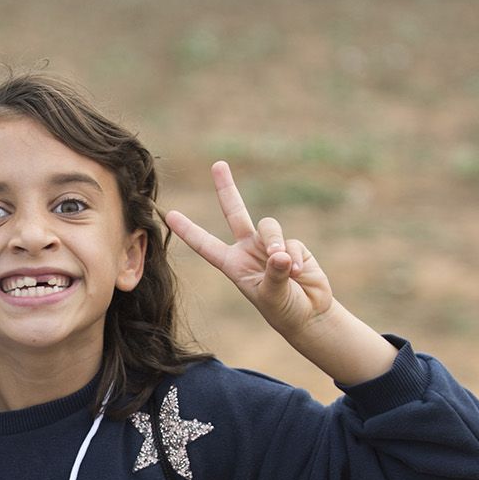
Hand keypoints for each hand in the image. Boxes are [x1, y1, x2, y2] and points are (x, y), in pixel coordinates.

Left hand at [167, 161, 395, 384]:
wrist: (309, 314)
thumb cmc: (283, 310)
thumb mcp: (273, 296)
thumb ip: (275, 274)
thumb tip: (280, 253)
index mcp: (232, 264)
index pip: (206, 245)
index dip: (189, 230)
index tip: (169, 214)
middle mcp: (248, 250)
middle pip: (235, 212)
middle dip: (227, 188)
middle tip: (218, 165)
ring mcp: (270, 245)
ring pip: (269, 226)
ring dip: (275, 243)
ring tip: (284, 265)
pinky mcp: (292, 245)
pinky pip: (291, 242)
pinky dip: (295, 258)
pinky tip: (300, 274)